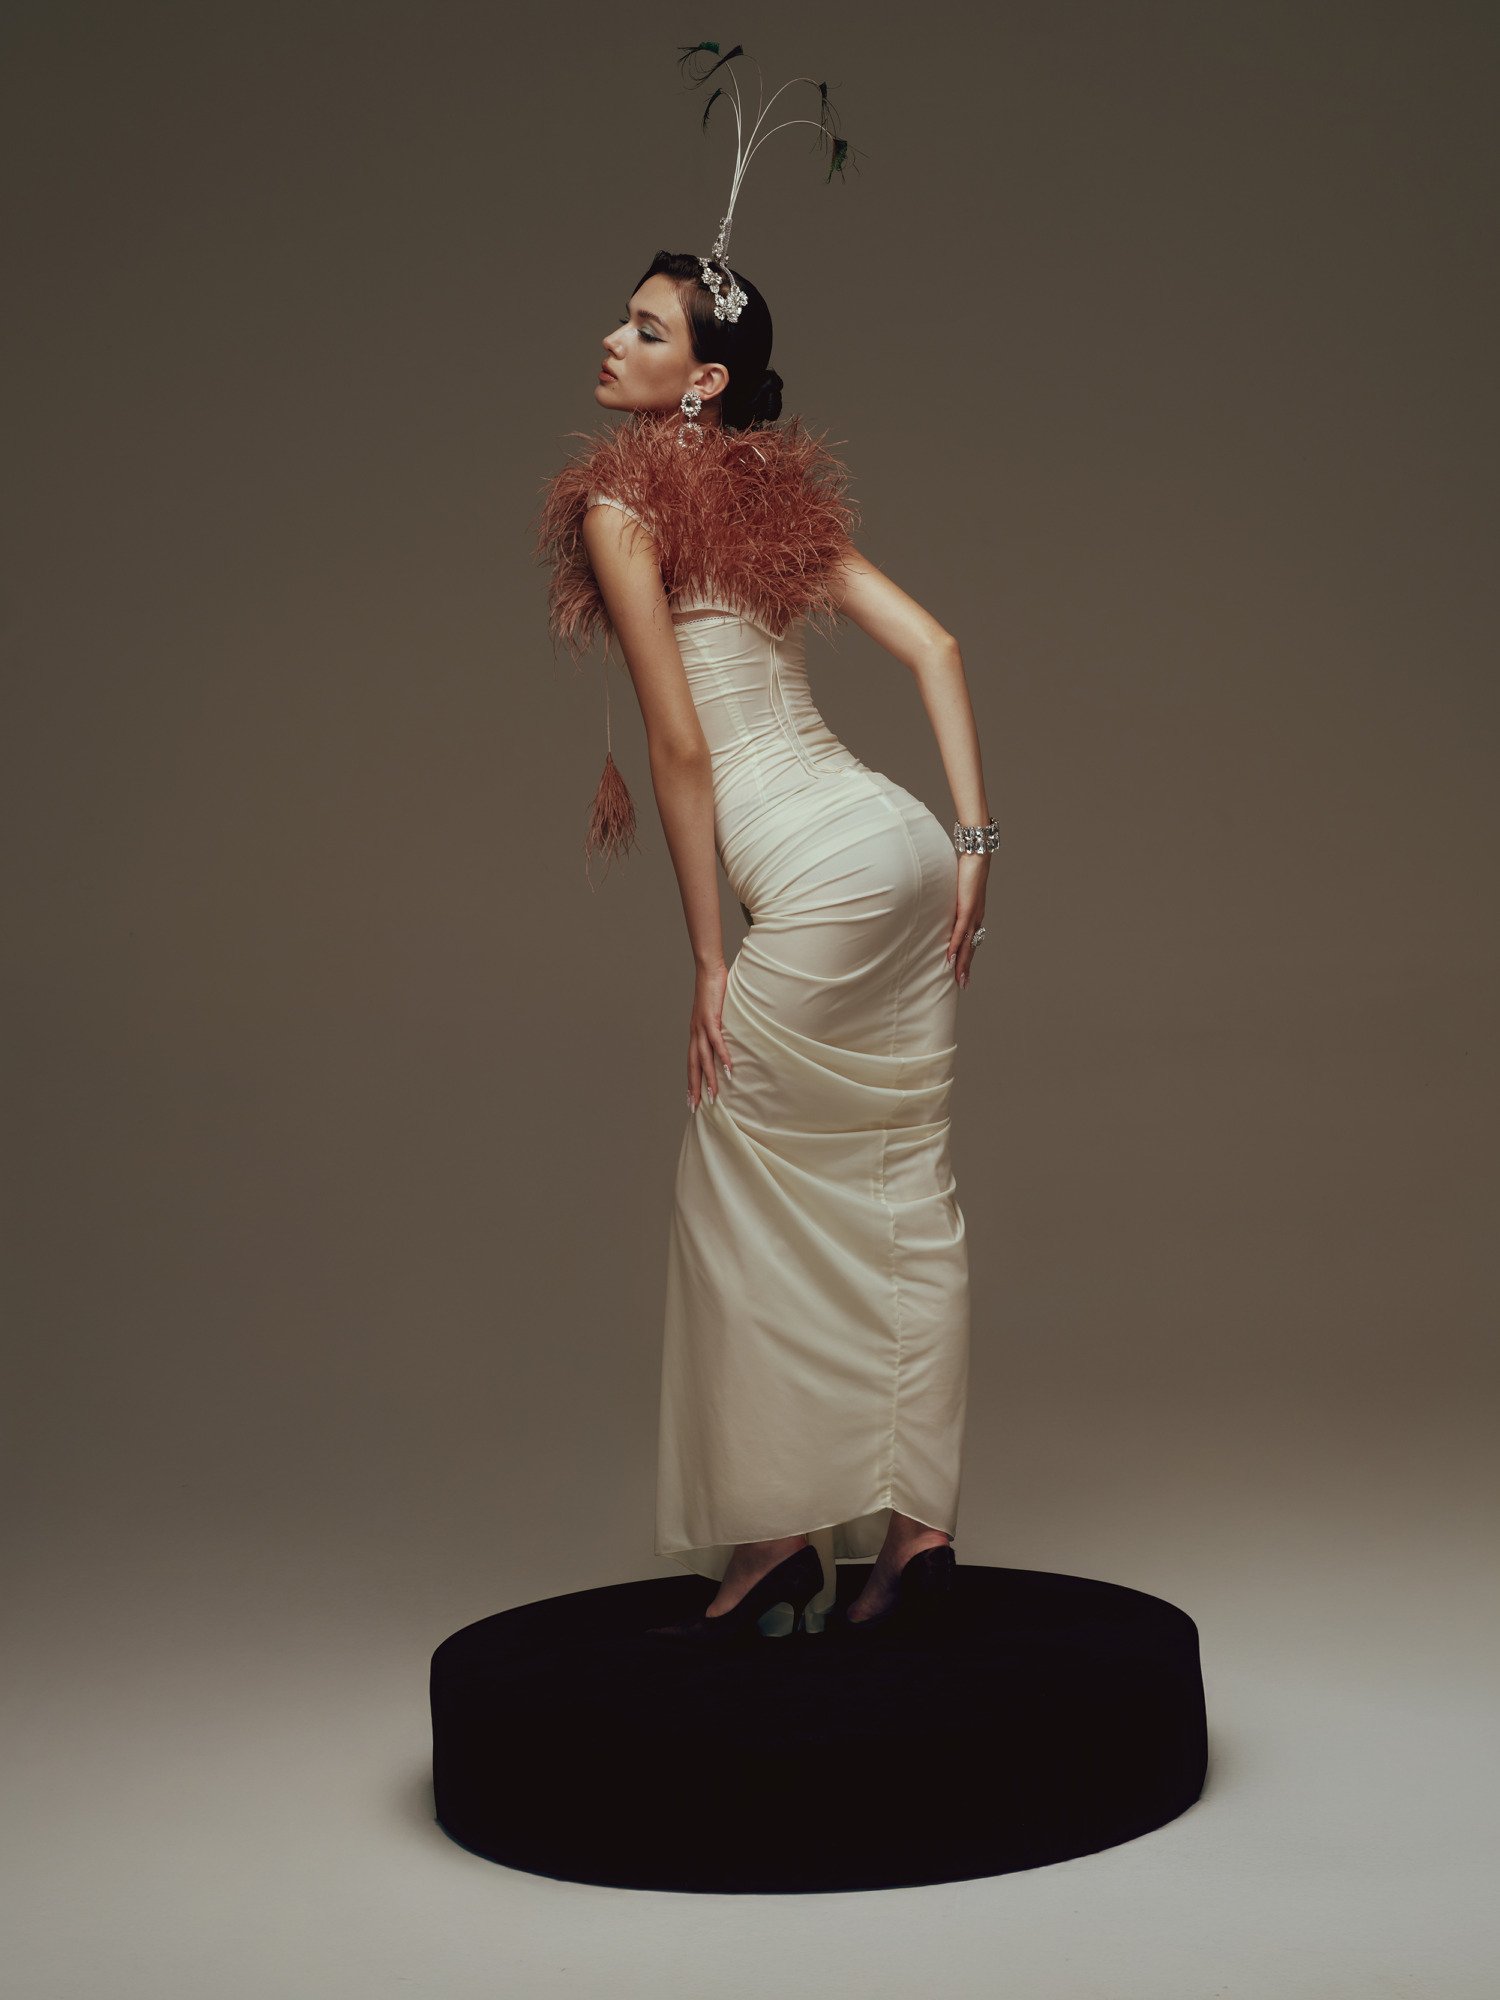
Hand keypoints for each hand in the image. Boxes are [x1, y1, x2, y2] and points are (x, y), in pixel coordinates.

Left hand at [687, 961, 732, 1110]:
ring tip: (714, 1096)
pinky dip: (722, 1056)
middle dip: (694, 1088)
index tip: (691, 1099)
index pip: (691, 1062)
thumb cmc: (713, 990)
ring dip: (709, 1078)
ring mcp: (701, 1027)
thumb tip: (726, 1037)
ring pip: (704, 1059)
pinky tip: (728, 1069)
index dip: (690, 1081)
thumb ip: (717, 1026)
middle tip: (695, 1108)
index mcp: (695, 1033)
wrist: (708, 970)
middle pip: (693, 1066)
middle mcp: (695, 1033)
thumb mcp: (714, 1013)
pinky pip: (717, 1042)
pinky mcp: (711, 1019)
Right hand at [944, 854, 989, 987]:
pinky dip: (956, 946)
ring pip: (968, 944)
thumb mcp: (957, 891)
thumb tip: (941, 907)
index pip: (972, 941)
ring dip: (963, 963)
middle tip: (963, 985)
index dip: (968, 958)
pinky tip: (952, 958)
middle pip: (972, 948)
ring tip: (958, 979)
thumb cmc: (967, 870)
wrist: (977, 856)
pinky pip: (960, 931)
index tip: (963, 972)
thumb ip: (952, 902)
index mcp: (975, 915)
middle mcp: (977, 918)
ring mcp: (973, 915)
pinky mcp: (967, 908)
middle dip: (967, 968)